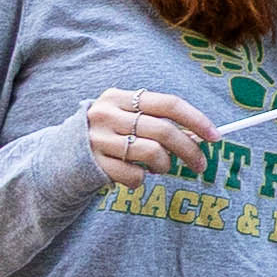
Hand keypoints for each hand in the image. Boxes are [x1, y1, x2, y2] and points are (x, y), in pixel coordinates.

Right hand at [76, 84, 216, 190]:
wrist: (61, 155)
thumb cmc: (108, 134)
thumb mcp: (126, 117)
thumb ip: (156, 121)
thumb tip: (199, 135)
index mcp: (120, 97)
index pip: (168, 103)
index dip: (196, 119)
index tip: (215, 136)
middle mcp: (108, 115)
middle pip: (163, 130)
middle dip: (189, 150)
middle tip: (201, 165)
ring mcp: (98, 140)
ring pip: (152, 153)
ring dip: (164, 165)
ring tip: (160, 167)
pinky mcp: (94, 164)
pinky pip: (133, 176)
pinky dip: (141, 180)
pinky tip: (135, 175)